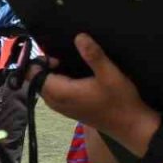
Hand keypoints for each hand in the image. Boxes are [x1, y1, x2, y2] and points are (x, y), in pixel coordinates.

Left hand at [32, 34, 154, 141]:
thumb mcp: (109, 74)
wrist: (129, 125)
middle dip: (47, 66)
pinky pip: (55, 92)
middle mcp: (55, 102)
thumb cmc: (119, 100)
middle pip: (37, 80)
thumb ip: (93, 55)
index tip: (58, 55)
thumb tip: (79, 36)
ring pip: (46, 86)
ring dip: (54, 74)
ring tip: (73, 64)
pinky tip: (77, 76)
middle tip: (66, 57)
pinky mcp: (68, 109)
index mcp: (60, 92)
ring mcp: (60, 107)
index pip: (34, 75)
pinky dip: (60, 82)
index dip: (41, 61)